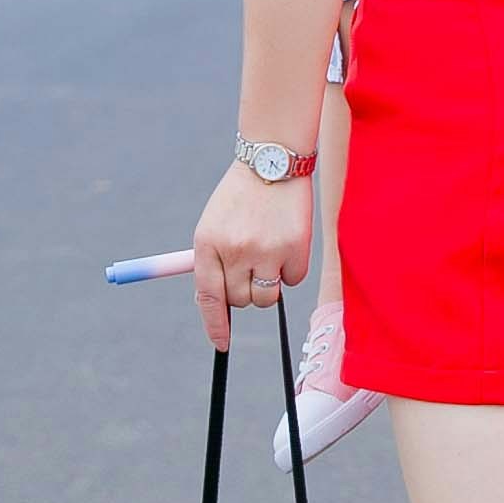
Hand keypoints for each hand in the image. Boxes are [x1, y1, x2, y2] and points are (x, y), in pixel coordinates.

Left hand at [191, 162, 313, 350]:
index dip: (215, 324)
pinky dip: (292, 268)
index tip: (221, 343)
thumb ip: (214, 262)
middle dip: (246, 291)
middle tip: (251, 267)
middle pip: (240, 300)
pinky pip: (294, 280)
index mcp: (208, 243)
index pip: (209, 296)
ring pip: (267, 295)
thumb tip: (220, 304)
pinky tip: (287, 240)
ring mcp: (266, 250)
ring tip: (269, 251)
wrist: (273, 159)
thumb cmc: (241, 196)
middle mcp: (234, 250)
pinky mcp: (295, 248)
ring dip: (269, 282)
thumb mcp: (214, 223)